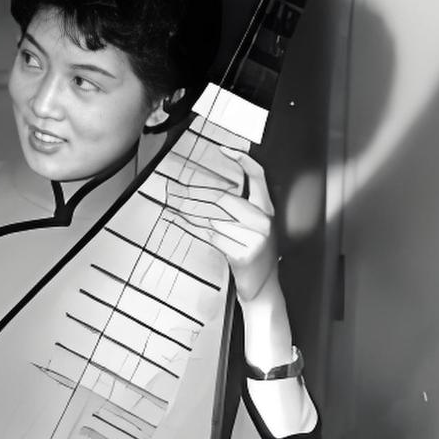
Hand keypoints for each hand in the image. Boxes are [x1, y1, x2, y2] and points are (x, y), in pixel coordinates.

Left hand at [160, 146, 277, 301]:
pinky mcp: (244, 253)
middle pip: (223, 198)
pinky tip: (178, 221)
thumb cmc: (254, 257)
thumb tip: (207, 194)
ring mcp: (256, 238)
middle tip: (173, 190)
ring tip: (171, 205)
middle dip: (194, 194)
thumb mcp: (253, 230)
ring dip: (187, 211)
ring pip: (213, 218)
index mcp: (268, 211)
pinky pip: (211, 235)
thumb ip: (238, 211)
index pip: (258, 177)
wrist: (264, 289)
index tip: (225, 149)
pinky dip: (191, 227)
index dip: (243, 161)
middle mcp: (264, 221)